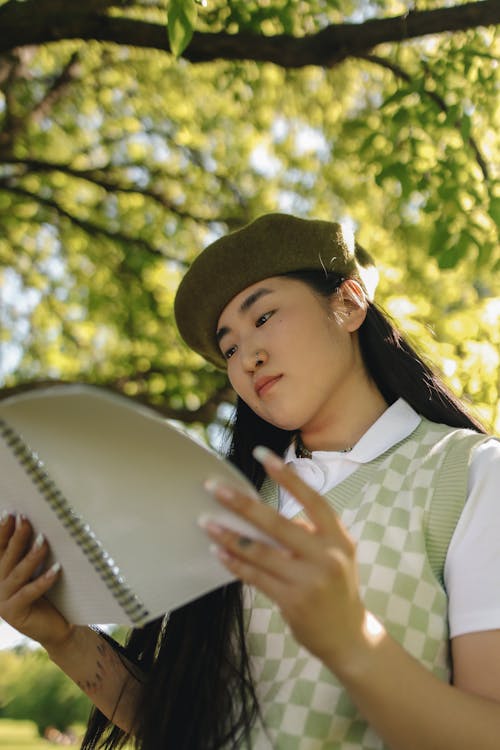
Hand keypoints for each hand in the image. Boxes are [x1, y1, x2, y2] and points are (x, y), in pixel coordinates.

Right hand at [0, 513, 71, 648]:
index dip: (2, 530)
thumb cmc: (47, 593)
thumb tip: (36, 523)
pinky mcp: (14, 613)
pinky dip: (44, 580)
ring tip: (43, 540)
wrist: (55, 627)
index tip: (11, 512)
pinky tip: (57, 568)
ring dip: (31, 556)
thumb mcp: (35, 570)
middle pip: (6, 557)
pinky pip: (29, 592)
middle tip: (26, 519)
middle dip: (16, 537)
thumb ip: (29, 552)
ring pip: (18, 573)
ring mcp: (2, 600)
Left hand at [202, 447, 370, 673]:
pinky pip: (256, 577)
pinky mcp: (292, 601)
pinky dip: (234, 562)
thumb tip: (267, 516)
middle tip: (214, 488)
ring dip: (230, 535)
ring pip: (261, 551)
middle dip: (243, 504)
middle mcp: (327, 556)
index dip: (287, 476)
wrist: (348, 636)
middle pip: (278, 523)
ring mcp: (310, 580)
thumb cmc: (335, 587)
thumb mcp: (335, 554)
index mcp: (339, 537)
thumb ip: (309, 533)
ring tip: (207, 522)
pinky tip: (218, 551)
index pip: (312, 500)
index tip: (261, 454)